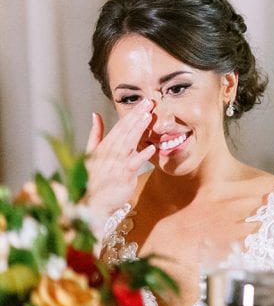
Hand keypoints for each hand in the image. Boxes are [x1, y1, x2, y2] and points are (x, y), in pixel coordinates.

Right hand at [84, 101, 156, 227]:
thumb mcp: (92, 153)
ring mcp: (116, 165)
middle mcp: (110, 153)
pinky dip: (141, 156)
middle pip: (124, 132)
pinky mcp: (122, 178)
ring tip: (148, 117)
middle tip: (149, 102)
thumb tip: (96, 114)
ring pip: (128, 144)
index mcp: (104, 146)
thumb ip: (96, 134)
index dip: (131, 114)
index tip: (143, 102)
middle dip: (136, 116)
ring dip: (138, 130)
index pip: (120, 127)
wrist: (90, 203)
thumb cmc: (93, 177)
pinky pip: (132, 165)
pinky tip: (151, 148)